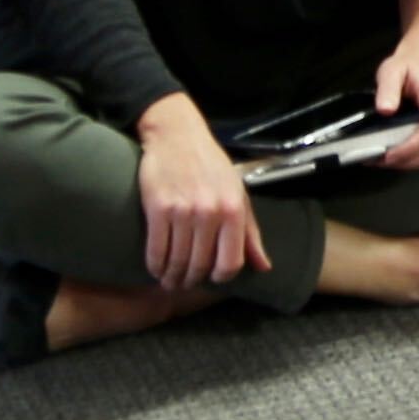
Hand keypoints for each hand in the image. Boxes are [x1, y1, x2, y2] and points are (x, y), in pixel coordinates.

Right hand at [132, 99, 269, 291]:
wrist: (178, 136)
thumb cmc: (211, 166)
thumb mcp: (238, 193)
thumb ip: (250, 232)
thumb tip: (264, 267)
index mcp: (234, 210)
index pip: (231, 262)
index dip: (220, 277)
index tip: (211, 278)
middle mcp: (211, 212)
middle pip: (201, 265)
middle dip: (191, 280)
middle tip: (184, 283)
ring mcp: (184, 211)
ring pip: (178, 261)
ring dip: (172, 278)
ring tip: (169, 280)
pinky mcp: (159, 208)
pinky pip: (156, 250)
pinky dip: (155, 265)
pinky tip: (156, 268)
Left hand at [365, 33, 418, 170]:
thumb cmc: (407, 66)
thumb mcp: (391, 70)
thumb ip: (388, 88)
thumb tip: (385, 110)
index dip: (411, 148)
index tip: (387, 155)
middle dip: (410, 160)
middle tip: (382, 161)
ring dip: (414, 162)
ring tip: (388, 160)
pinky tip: (400, 156)